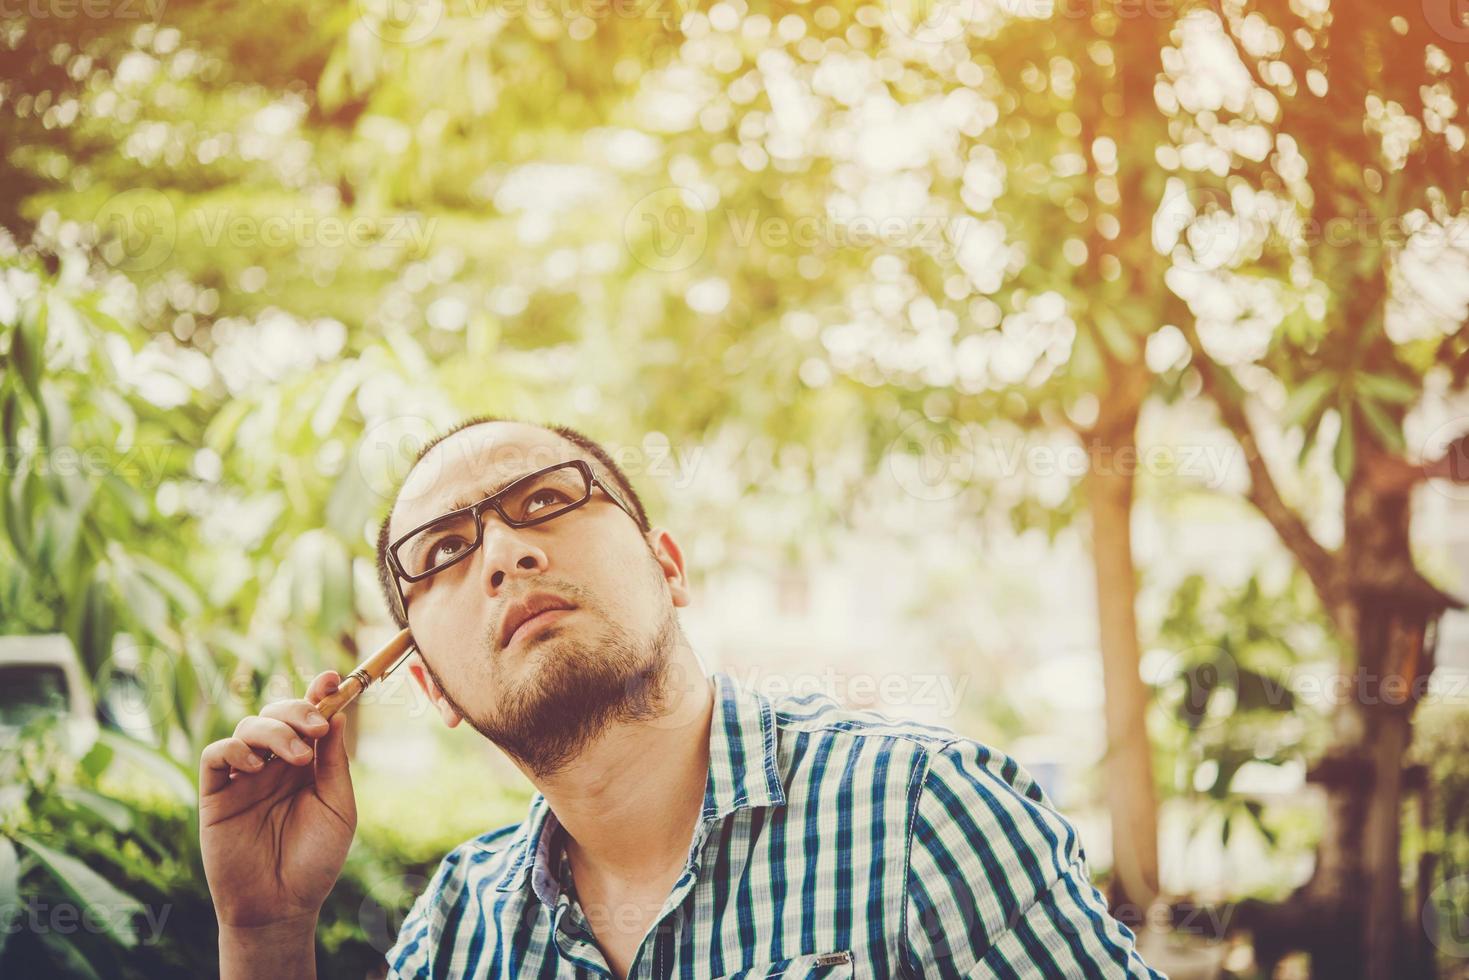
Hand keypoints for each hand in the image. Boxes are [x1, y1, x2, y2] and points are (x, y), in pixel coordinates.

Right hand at [199, 670, 356, 929]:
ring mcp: (244, 777)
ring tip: (294, 759)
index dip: (319, 691)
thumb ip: (333, 762)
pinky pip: (216, 755)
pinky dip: (235, 749)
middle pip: (278, 713)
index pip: (310, 716)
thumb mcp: (337, 806)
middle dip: (298, 709)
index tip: (333, 678)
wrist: (282, 904)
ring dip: (274, 732)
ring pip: (249, 727)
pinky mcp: (216, 795)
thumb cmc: (315, 859)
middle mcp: (275, 764)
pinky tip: (255, 766)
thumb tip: (337, 714)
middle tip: (316, 727)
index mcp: (307, 763)